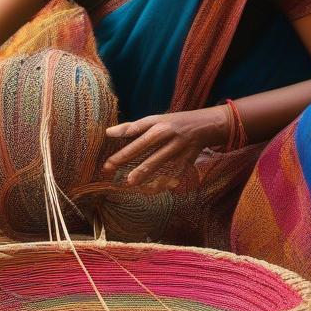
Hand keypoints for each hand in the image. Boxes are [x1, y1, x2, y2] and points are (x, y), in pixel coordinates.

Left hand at [102, 106, 227, 193]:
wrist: (204, 126)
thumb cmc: (172, 124)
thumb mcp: (154, 120)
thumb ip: (132, 127)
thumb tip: (108, 132)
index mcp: (156, 123)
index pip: (136, 128)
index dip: (122, 131)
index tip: (106, 137)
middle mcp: (166, 133)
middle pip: (144, 145)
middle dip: (126, 156)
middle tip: (109, 167)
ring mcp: (177, 147)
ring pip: (158, 160)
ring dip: (144, 172)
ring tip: (130, 182)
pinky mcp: (187, 160)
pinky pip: (173, 173)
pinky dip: (162, 182)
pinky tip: (151, 190)